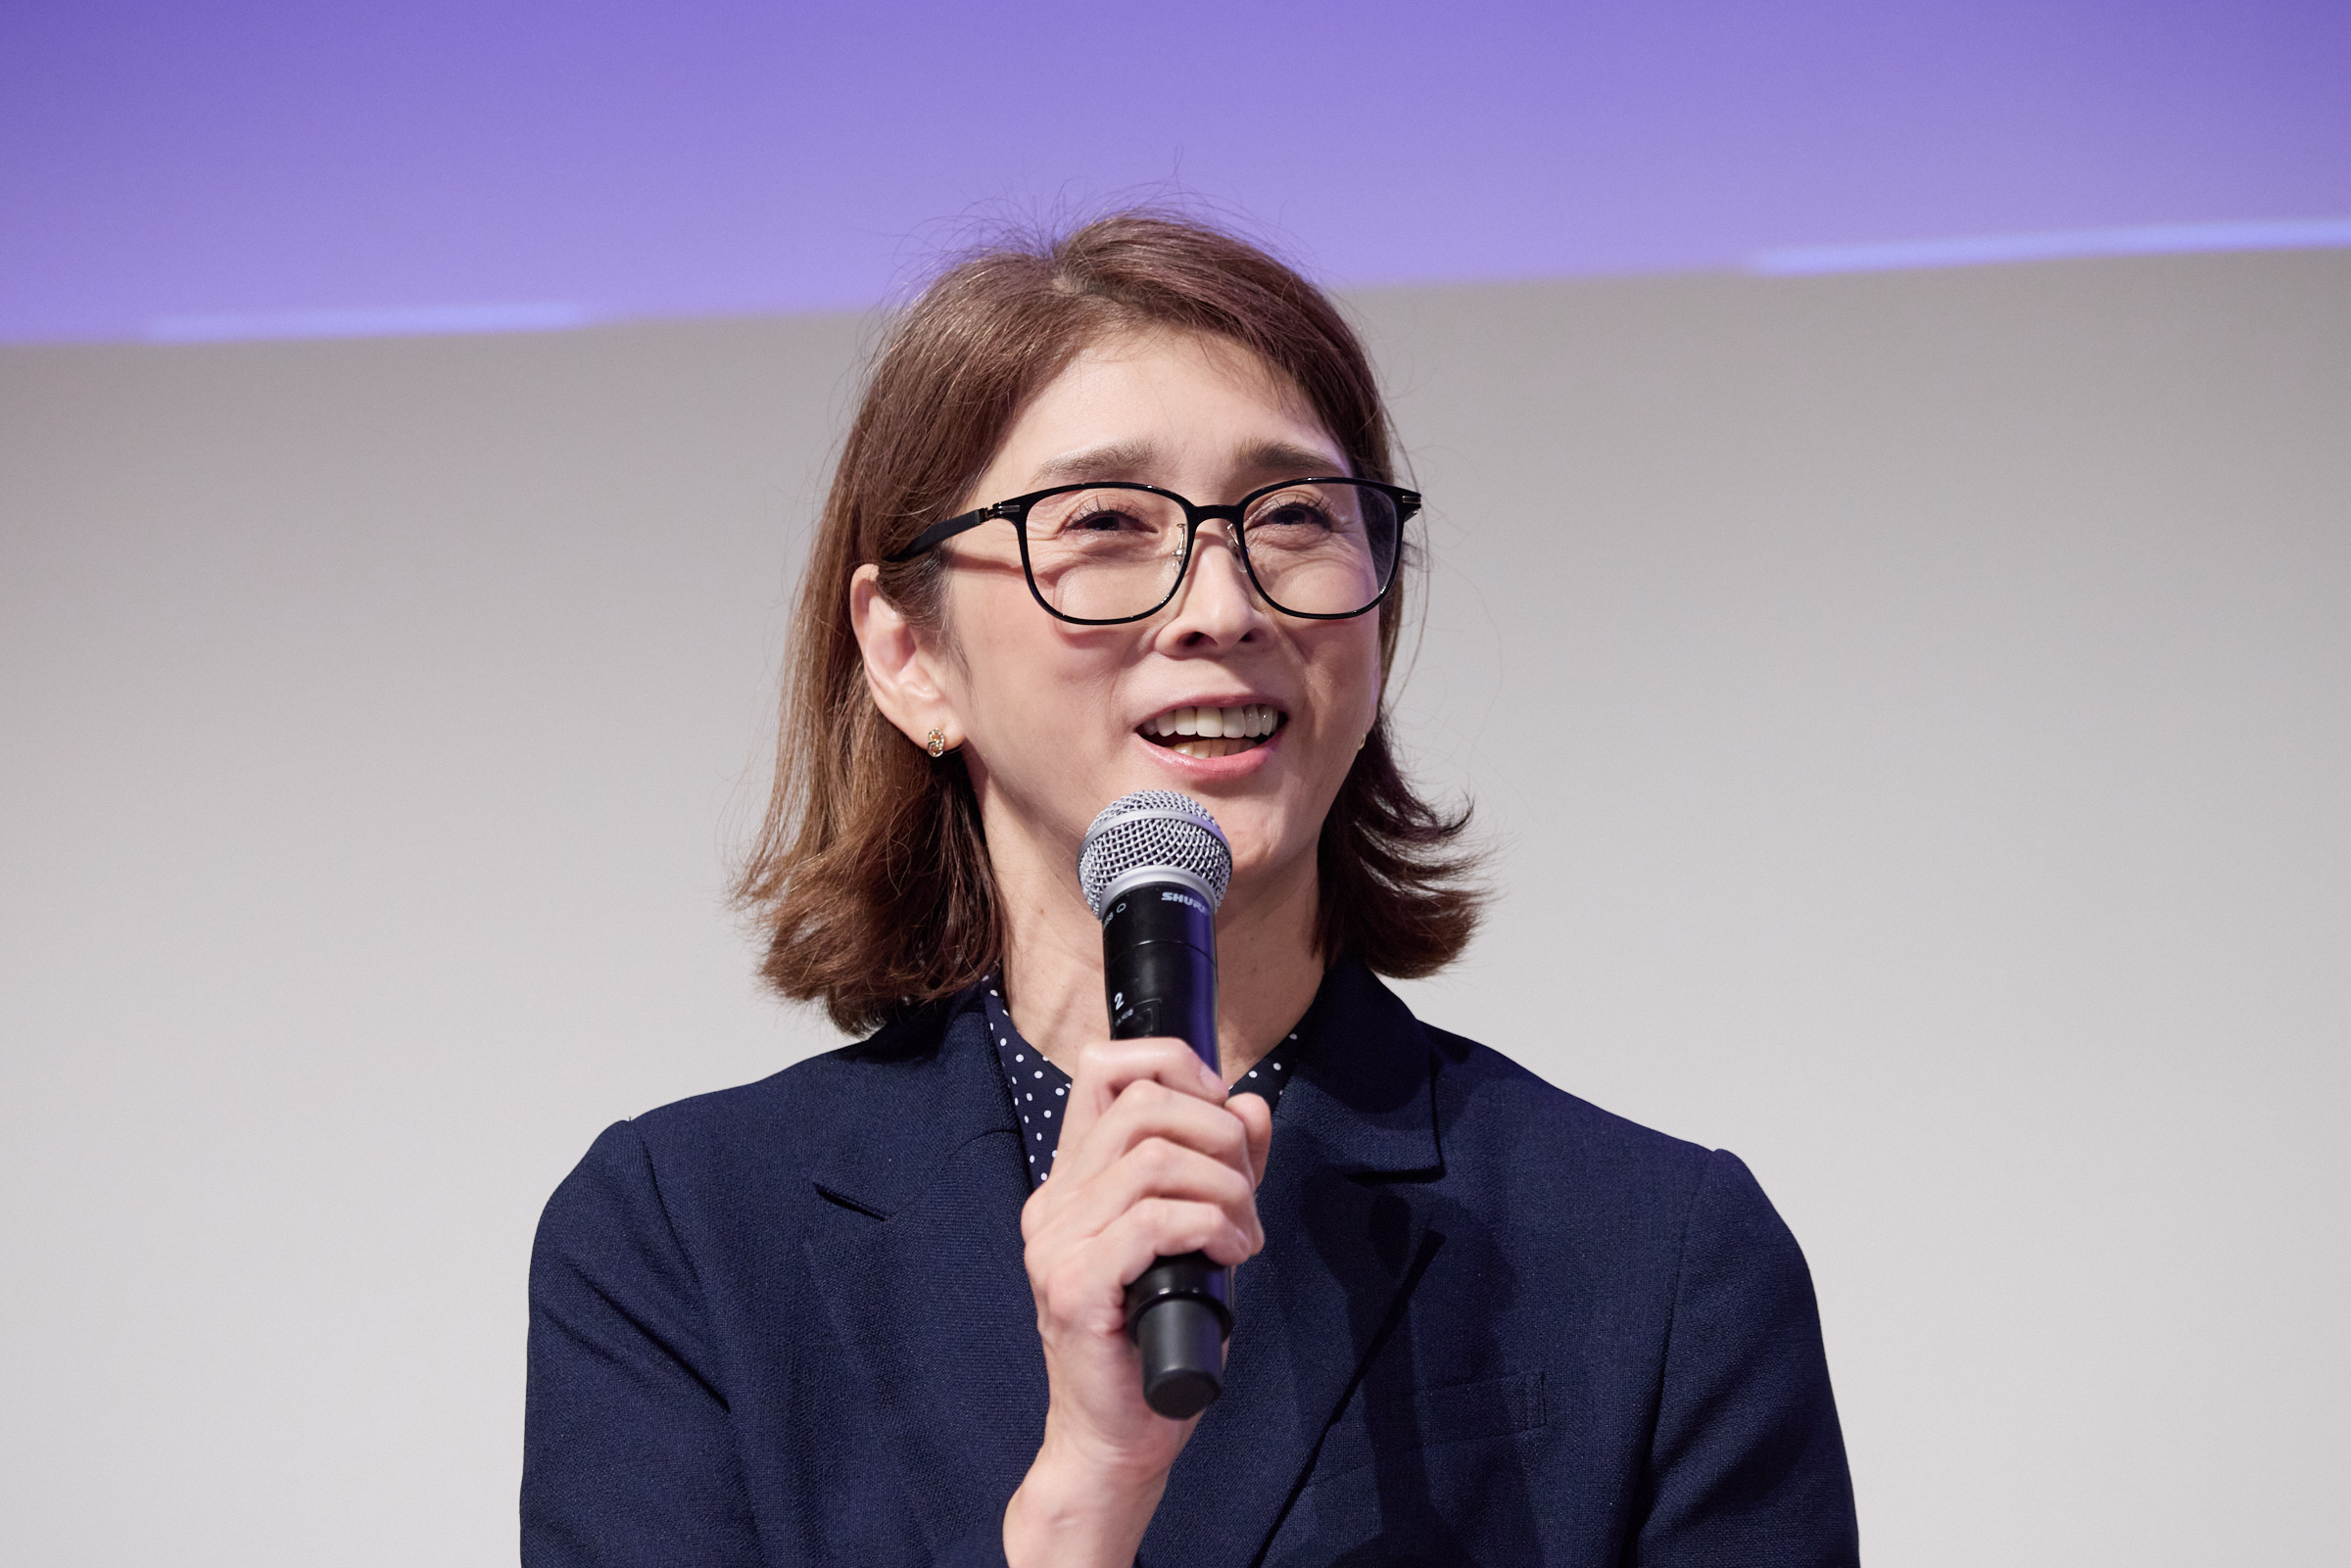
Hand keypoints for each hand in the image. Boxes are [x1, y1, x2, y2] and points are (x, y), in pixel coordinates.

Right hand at [1001, 1037, 1273, 1567]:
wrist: (1118, 1438)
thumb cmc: (1156, 1341)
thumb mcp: (1200, 1235)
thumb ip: (1223, 1168)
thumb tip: (1249, 1104)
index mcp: (1072, 1180)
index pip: (1105, 1068)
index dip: (1175, 1068)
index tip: (1222, 1117)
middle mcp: (1053, 1201)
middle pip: (1142, 1104)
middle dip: (1219, 1136)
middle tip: (1247, 1194)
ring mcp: (1056, 1242)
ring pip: (1155, 1159)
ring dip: (1225, 1188)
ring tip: (1244, 1233)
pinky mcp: (1073, 1285)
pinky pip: (1154, 1221)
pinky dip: (1211, 1226)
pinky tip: (1232, 1254)